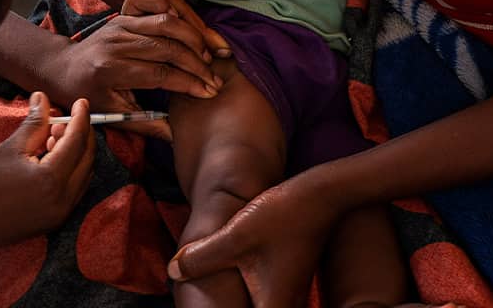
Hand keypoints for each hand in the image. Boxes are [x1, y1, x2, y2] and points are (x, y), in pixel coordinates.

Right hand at [0, 93, 93, 251]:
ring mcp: (61, 213)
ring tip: (55, 135)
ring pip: (83, 174)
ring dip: (77, 152)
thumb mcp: (10, 148)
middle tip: (67, 118)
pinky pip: (74, 189)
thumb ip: (34, 123)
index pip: (77, 141)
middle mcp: (63, 199)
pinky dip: (71, 170)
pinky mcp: (55, 220)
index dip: (81, 118)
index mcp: (51, 179)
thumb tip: (43, 98)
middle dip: (81, 134)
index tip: (81, 102)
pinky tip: (53, 156)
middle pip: (86, 158)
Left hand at [48, 0, 222, 140]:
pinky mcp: (124, 14)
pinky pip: (152, 4)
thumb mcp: (111, 114)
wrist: (63, 68)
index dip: (188, 83)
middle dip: (197, 64)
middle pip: (168, 48)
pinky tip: (187, 26)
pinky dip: (172, 10)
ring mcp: (120, 24)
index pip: (160, 74)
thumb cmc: (88, 95)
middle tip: (214, 78)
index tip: (208, 92)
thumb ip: (144, 124)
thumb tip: (174, 135)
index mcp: (112, 70)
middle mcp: (117, 43)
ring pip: (166, 24)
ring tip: (208, 56)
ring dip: (193, 38)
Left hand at [166, 175, 340, 307]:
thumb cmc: (281, 216)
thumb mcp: (235, 237)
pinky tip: (239, 286)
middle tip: (203, 304)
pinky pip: (267, 304)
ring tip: (220, 299)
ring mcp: (292, 298)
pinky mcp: (290, 285)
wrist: (319, 195)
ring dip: (240, 305)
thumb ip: (201, 258)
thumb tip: (173, 270)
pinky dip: (251, 302)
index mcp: (272, 307)